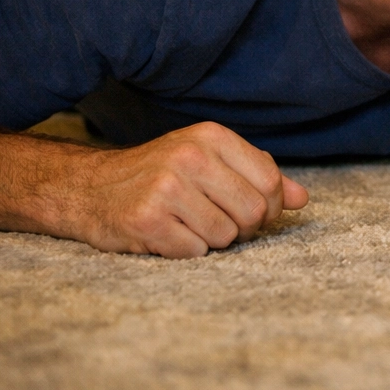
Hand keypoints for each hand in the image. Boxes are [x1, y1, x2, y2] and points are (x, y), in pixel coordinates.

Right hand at [62, 121, 308, 257]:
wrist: (88, 189)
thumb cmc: (159, 175)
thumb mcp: (210, 160)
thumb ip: (258, 175)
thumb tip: (301, 198)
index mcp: (211, 137)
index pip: (270, 181)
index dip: (270, 207)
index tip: (253, 213)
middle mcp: (190, 156)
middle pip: (253, 211)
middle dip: (243, 228)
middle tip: (220, 223)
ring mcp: (166, 188)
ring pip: (225, 235)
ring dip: (212, 240)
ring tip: (188, 225)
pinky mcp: (146, 220)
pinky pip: (195, 252)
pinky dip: (186, 252)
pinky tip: (167, 235)